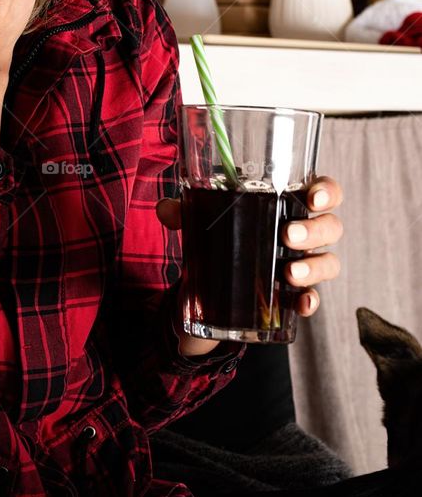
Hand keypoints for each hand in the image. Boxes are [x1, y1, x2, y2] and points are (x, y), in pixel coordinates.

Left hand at [156, 176, 344, 357]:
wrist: (211, 288)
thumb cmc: (221, 237)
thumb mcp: (202, 222)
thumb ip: (185, 212)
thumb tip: (167, 209)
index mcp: (287, 204)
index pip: (323, 191)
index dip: (327, 191)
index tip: (313, 197)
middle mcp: (302, 232)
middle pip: (331, 226)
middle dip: (315, 230)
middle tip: (289, 236)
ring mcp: (301, 264)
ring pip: (328, 261)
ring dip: (314, 266)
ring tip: (289, 273)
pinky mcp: (292, 297)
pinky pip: (313, 298)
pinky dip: (310, 301)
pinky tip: (300, 305)